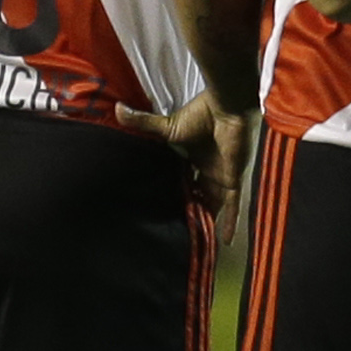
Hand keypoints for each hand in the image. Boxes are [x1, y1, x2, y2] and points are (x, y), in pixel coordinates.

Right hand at [117, 99, 260, 244]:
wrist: (225, 108)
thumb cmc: (199, 115)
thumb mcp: (167, 126)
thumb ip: (144, 122)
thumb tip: (117, 108)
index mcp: (191, 157)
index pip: (182, 180)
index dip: (175, 193)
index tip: (163, 208)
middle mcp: (206, 168)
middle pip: (197, 195)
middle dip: (190, 210)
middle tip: (178, 230)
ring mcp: (220, 175)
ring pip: (213, 203)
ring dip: (206, 219)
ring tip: (195, 241)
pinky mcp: (232, 179)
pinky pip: (232, 204)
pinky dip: (230, 221)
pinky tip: (225, 240)